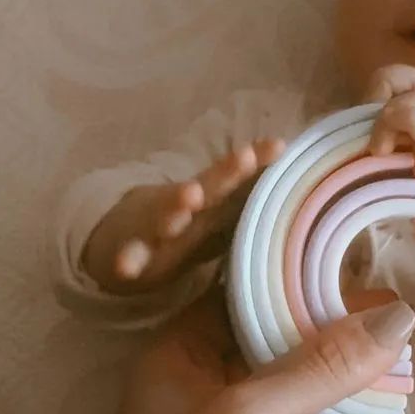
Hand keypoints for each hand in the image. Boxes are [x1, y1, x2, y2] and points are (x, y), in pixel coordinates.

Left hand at [47, 293, 414, 413]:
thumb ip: (321, 367)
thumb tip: (398, 319)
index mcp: (180, 357)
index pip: (245, 297)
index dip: (299, 277)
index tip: (358, 260)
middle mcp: (206, 396)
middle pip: (280, 349)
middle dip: (335, 333)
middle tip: (397, 313)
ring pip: (302, 405)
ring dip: (349, 389)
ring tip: (406, 363)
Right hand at [82, 139, 285, 292]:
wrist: (122, 242)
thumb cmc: (185, 226)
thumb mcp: (218, 212)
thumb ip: (249, 194)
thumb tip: (292, 169)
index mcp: (210, 204)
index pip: (237, 180)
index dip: (256, 164)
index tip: (278, 146)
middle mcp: (185, 212)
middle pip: (208, 190)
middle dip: (226, 174)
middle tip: (245, 157)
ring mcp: (155, 231)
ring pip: (166, 218)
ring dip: (177, 206)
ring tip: (191, 194)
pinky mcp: (131, 256)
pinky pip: (130, 260)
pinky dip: (127, 261)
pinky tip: (126, 266)